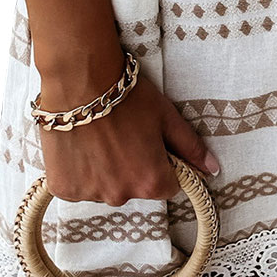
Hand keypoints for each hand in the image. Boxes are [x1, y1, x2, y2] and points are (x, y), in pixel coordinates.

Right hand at [36, 60, 220, 205]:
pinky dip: (79, 171)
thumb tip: (212, 169)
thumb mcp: (166, 117)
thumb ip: (190, 147)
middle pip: (134, 188)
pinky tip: (79, 145)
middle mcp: (121, 195)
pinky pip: (78, 186)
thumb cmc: (126, 96)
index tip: (149, 143)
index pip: (167, 186)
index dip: (161, 163)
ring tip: (97, 137)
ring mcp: (90, 194)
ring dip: (104, 171)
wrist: (78, 81)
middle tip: (121, 135)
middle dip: (132, 167)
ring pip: (105, 187)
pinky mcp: (63, 188)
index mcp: (151, 181)